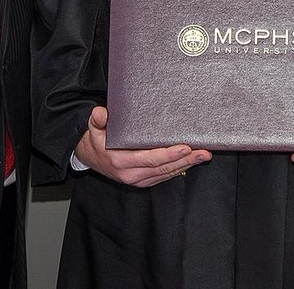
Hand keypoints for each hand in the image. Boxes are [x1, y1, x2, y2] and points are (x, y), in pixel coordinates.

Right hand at [74, 106, 211, 187]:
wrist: (89, 158)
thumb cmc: (96, 142)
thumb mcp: (94, 129)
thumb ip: (97, 120)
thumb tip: (100, 112)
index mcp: (122, 162)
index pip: (151, 158)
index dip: (170, 154)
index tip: (185, 147)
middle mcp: (131, 174)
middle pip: (164, 168)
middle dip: (186, 160)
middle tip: (204, 152)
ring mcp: (138, 180)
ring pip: (166, 174)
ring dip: (186, 165)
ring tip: (203, 156)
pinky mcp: (143, 181)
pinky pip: (163, 177)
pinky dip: (178, 169)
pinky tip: (190, 162)